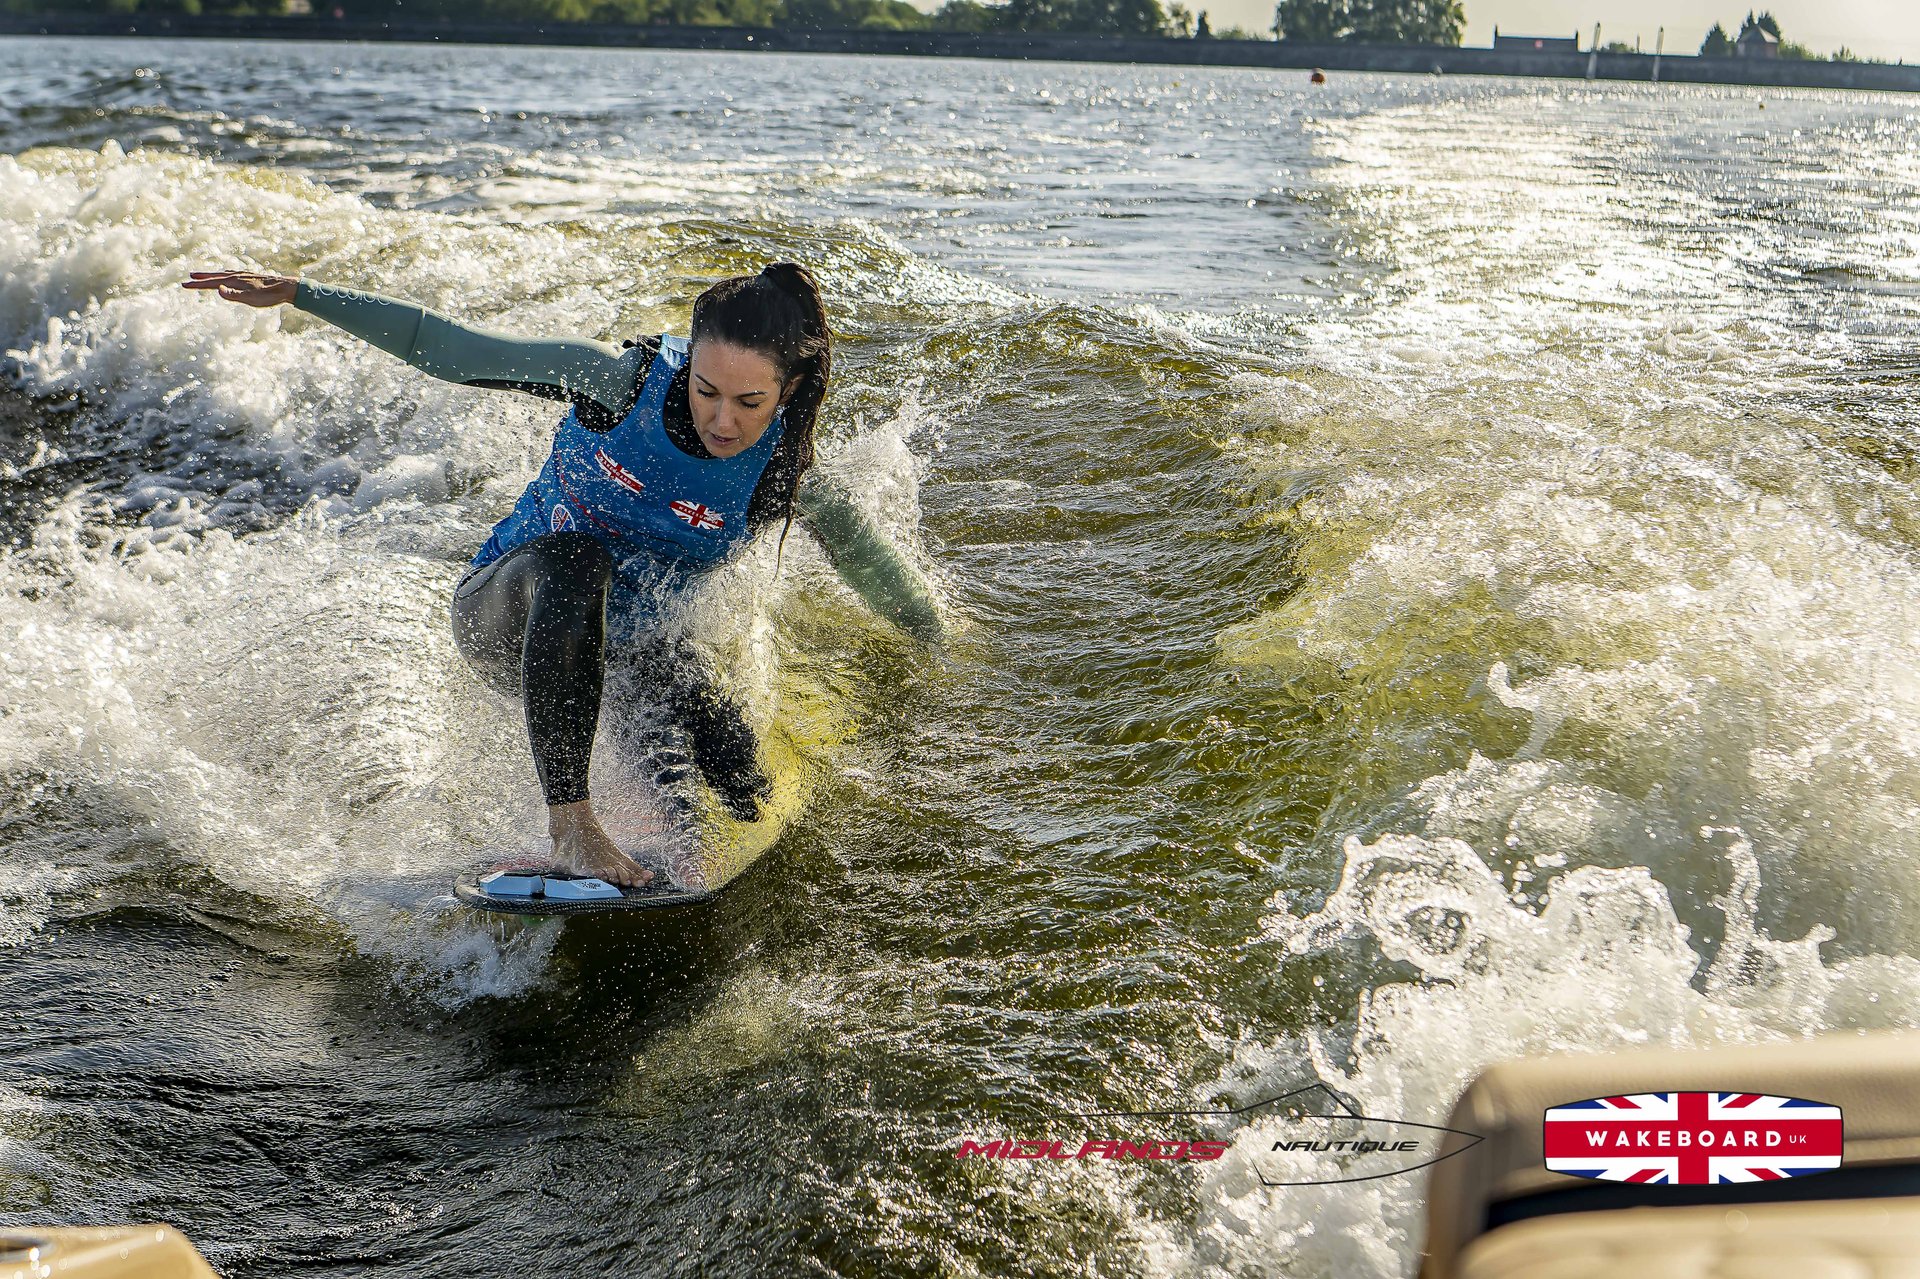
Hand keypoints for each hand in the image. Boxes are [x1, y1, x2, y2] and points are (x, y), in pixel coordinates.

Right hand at [181, 271, 296, 306]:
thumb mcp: (251, 299)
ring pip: (223, 274)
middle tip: (188, 278)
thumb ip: (234, 295)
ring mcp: (244, 275)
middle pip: (215, 276)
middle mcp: (237, 276)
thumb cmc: (269, 296)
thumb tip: (218, 290)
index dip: (198, 285)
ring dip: (211, 275)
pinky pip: (232, 274)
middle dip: (201, 278)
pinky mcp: (250, 276)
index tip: (184, 285)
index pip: (211, 283)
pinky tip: (226, 276)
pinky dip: (224, 274)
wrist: (286, 288)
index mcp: (234, 281)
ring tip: (202, 275)